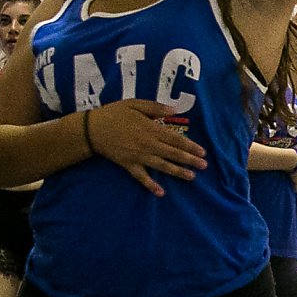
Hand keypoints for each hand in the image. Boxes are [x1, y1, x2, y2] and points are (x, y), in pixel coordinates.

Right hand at [87, 99, 207, 195]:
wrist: (92, 129)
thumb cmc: (114, 114)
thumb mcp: (135, 104)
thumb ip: (155, 107)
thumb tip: (174, 110)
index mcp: (151, 129)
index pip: (175, 139)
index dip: (190, 146)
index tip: (202, 152)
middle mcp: (148, 144)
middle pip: (172, 153)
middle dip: (190, 160)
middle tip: (204, 166)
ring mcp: (138, 156)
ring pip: (162, 166)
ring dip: (178, 172)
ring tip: (192, 177)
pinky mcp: (128, 165)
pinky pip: (141, 177)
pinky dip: (150, 185)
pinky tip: (161, 193)